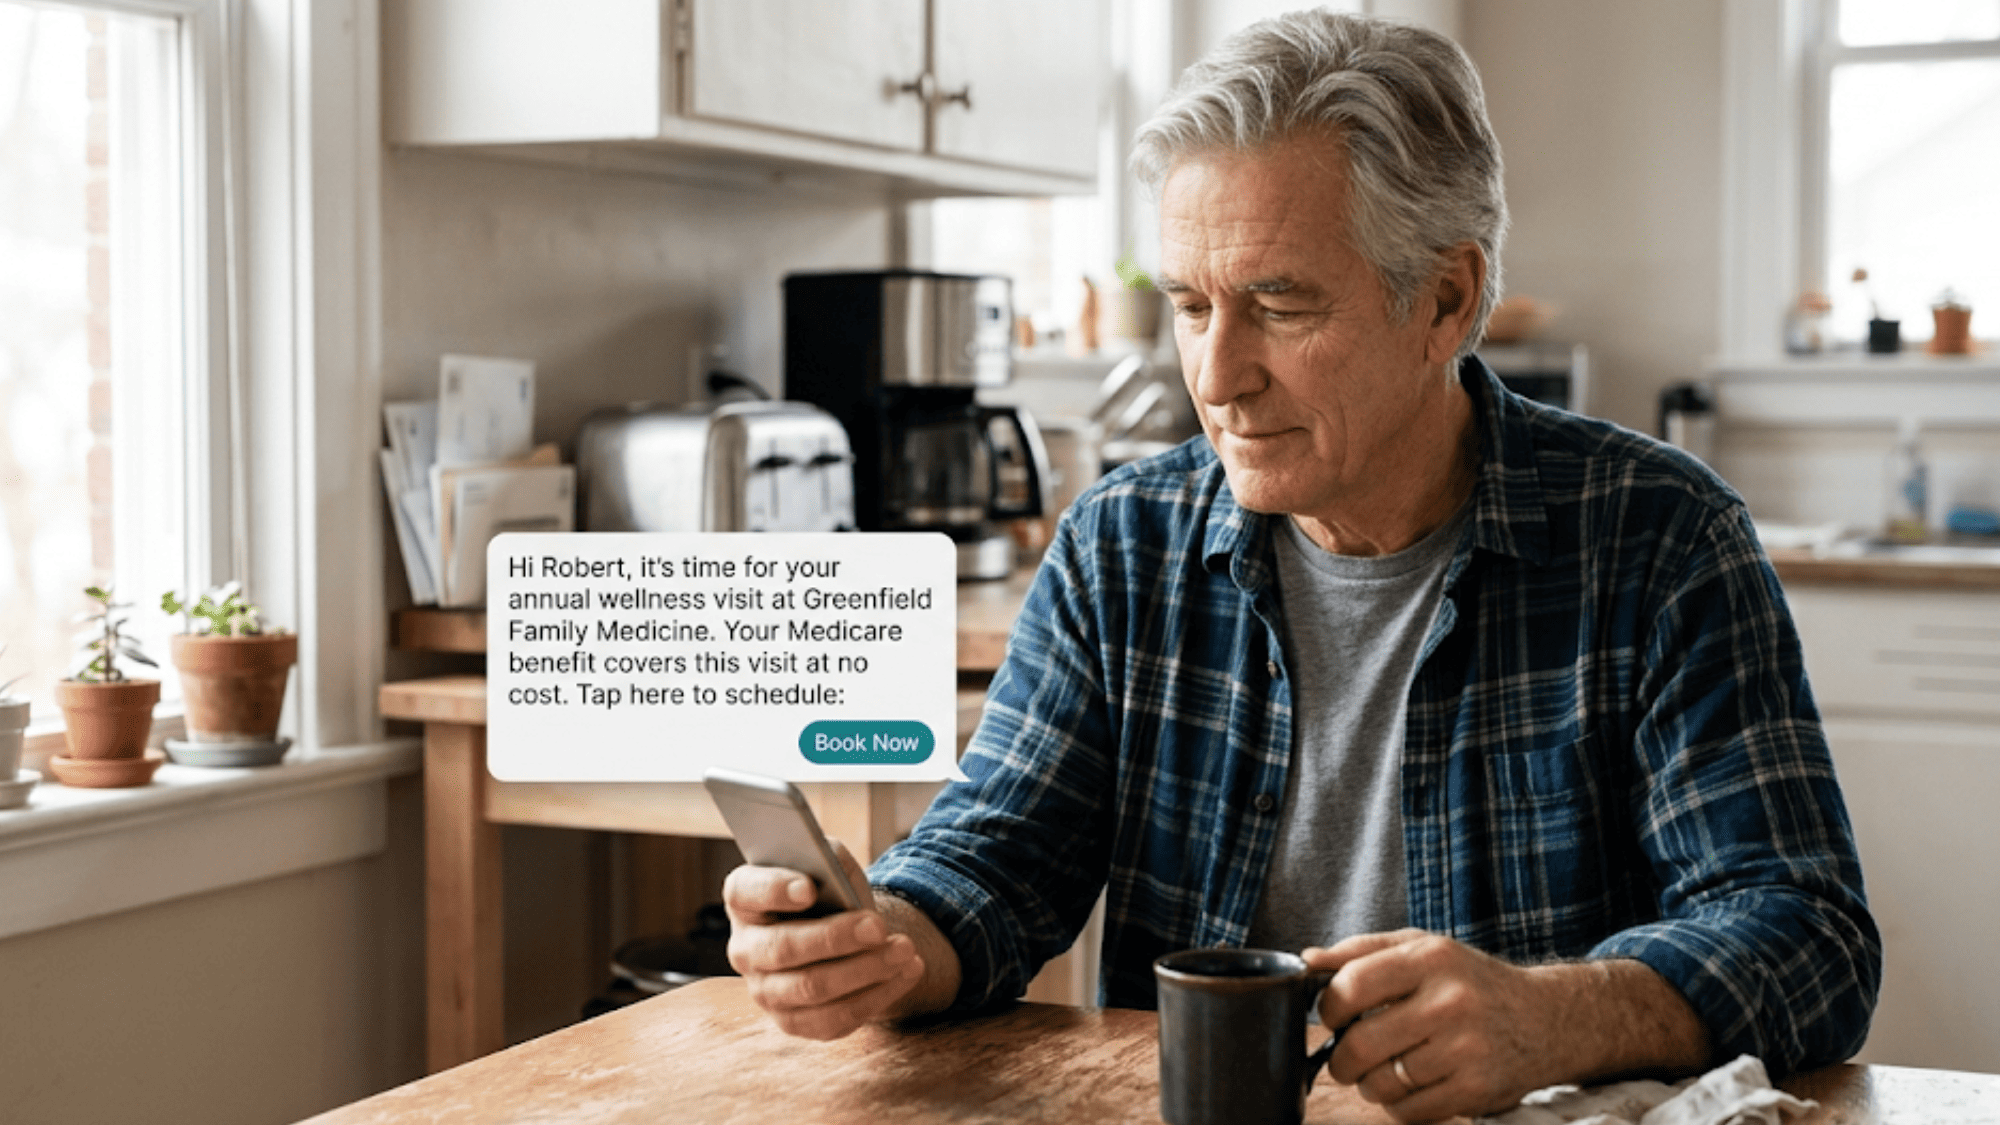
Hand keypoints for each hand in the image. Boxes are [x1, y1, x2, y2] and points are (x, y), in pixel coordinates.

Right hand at [722, 837, 924, 1039]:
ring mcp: (765, 991)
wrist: (841, 935)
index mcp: (744, 899)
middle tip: (878, 926)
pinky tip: (906, 972)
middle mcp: (745, 948)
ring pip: (812, 987)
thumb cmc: (829, 893)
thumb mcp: (829, 866)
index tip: (808, 889)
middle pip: (783, 948)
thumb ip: (829, 859)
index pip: (746, 891)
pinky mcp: (794, 1022)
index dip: (774, 890)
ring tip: (904, 949)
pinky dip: (877, 995)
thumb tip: (835, 867)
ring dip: (865, 970)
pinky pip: (835, 1018)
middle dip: (835, 938)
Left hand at [1304, 930, 1585, 1122]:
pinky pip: (1409, 1111)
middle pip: (1361, 1044)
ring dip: (1368, 1083)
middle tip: (1346, 1056)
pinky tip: (1410, 1086)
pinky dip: (1397, 1105)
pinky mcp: (1476, 1089)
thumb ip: (1361, 951)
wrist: (1544, 1019)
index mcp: (1431, 959)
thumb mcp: (1421, 949)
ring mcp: (1466, 1049)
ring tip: (1382, 1069)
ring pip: (1382, 1083)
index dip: (1329, 1007)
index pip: (1352, 985)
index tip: (1333, 1016)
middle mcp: (1450, 1001)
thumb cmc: (1469, 981)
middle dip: (1340, 1058)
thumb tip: (1307, 961)